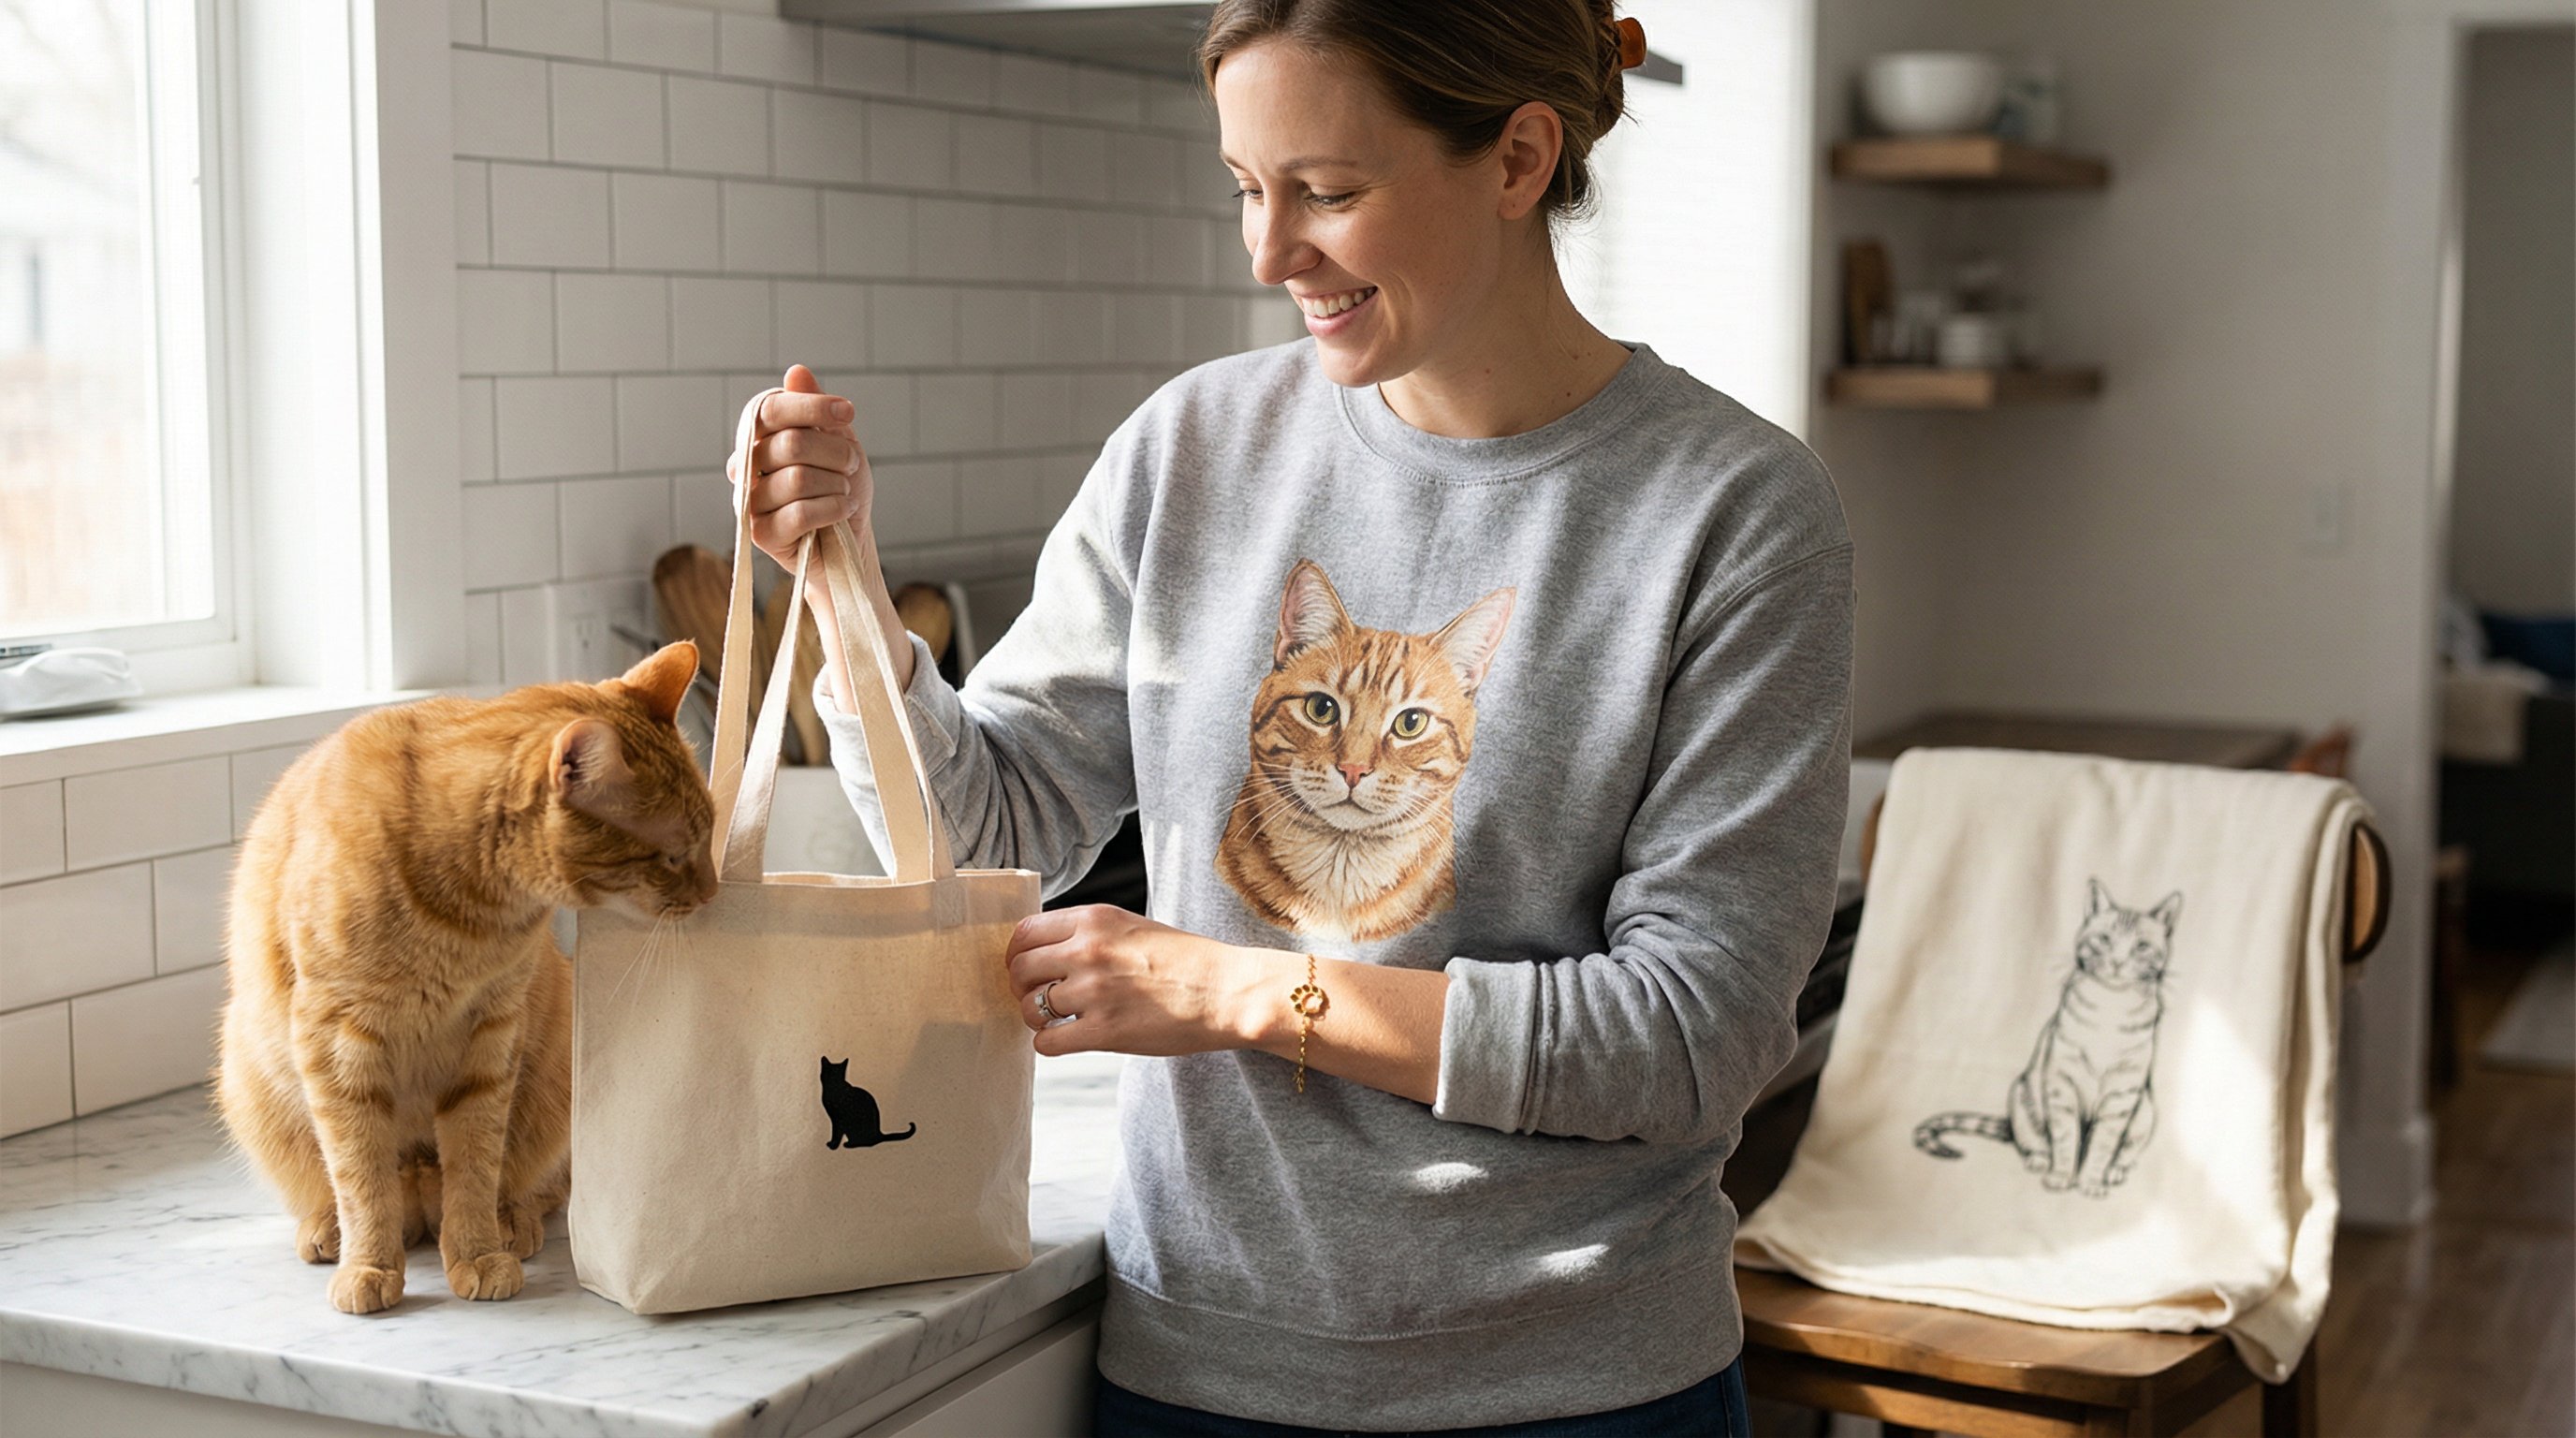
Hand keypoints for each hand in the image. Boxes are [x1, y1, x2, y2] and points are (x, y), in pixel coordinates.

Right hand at [729, 364, 867, 570]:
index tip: (847, 413)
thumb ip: (815, 408)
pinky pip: (801, 513)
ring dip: (837, 485)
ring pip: (798, 479)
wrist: (850, 536)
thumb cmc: (839, 485)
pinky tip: (842, 510)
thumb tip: (796, 372)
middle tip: (852, 466)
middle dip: (836, 453)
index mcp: (758, 438)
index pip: (770, 409)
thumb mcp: (838, 441)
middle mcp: (745, 467)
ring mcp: (749, 502)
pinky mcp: (761, 535)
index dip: (811, 407)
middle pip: (790, 443)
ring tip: (845, 492)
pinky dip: (833, 508)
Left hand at [1004, 906, 1280, 1058]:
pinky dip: (1051, 1044)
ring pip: (1029, 1008)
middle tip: (1038, 998)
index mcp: (1095, 918)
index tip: (1027, 970)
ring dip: (1037, 1019)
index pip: (1024, 932)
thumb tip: (1043, 951)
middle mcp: (1088, 950)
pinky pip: (1047, 1042)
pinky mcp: (1104, 1031)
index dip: (1017, 955)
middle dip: (1021, 987)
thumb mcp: (1132, 927)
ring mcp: (1094, 991)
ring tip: (1060, 1021)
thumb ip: (1088, 933)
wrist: (1228, 991)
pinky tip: (1070, 1040)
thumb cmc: (1186, 961)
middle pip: (1018, 969)